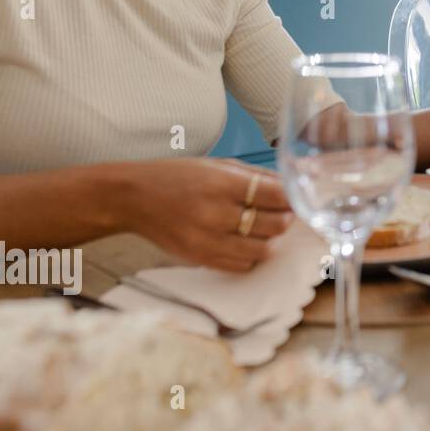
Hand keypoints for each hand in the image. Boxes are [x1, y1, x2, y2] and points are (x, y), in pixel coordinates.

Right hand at [116, 159, 292, 271]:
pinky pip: (242, 265)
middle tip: (282, 213)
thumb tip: (292, 183)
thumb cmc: (178, 177)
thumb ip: (256, 176)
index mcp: (222, 185)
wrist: (133, 199)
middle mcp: (216, 215)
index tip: (295, 197)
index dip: (291, 198)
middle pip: (275, 225)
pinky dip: (250, 255)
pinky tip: (244, 241)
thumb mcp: (217, 165)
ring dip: (270, 239)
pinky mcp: (201, 259)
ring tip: (262, 228)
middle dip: (285, 218)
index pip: (276, 195)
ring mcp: (208, 241)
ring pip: (262, 250)